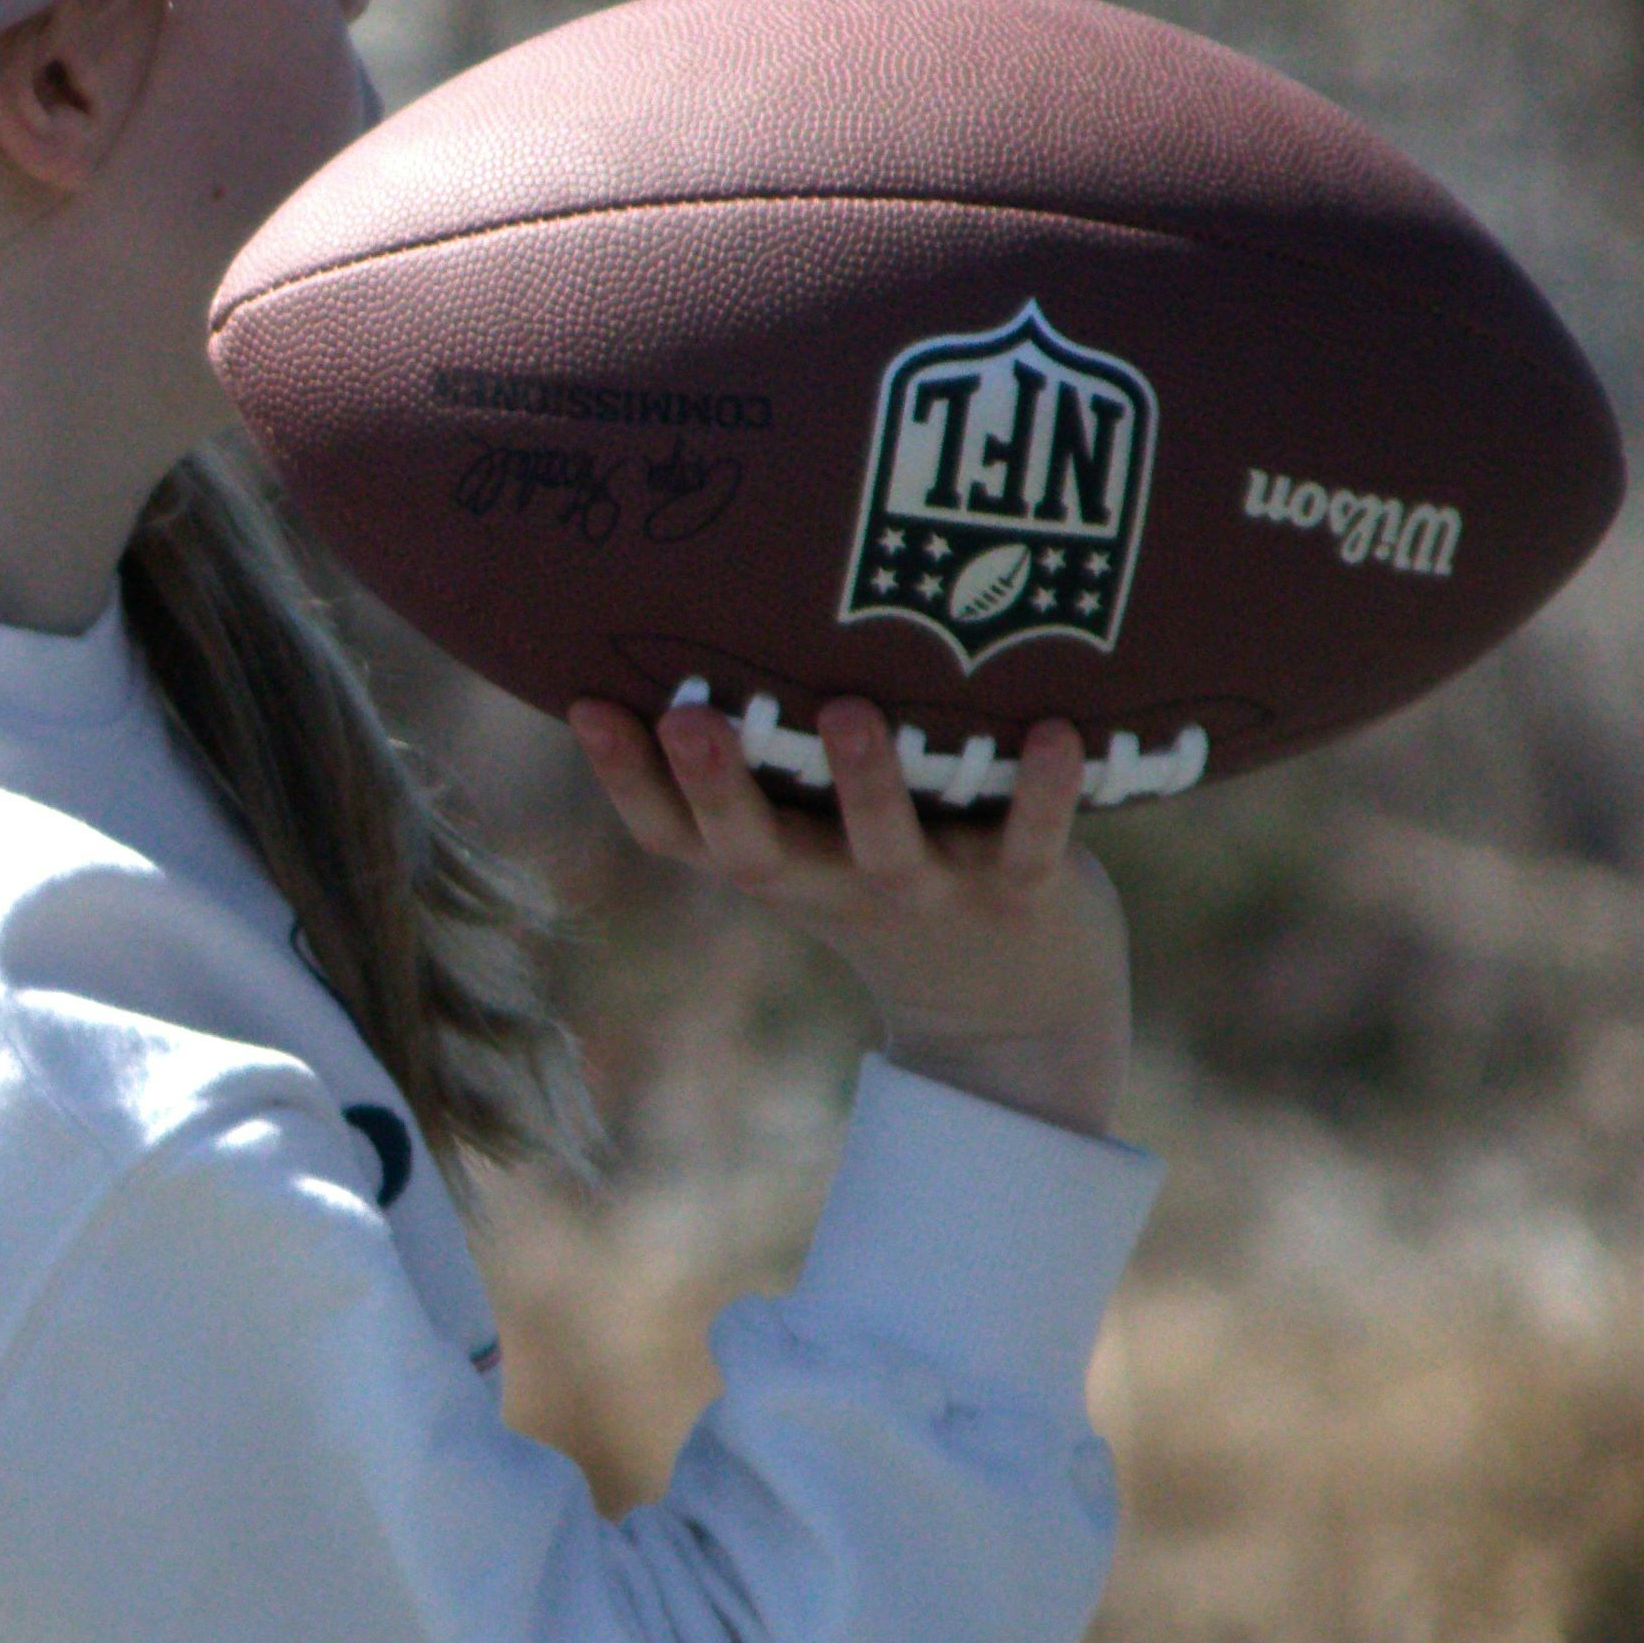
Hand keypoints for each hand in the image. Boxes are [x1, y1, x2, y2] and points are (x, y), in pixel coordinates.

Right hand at [566, 700, 1131, 1140]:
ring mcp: (930, 895)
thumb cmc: (899, 886)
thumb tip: (708, 625)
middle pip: (762, 853)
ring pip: (887, 848)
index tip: (586, 705)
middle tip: (687, 717)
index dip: (628, 782)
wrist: (1019, 1017)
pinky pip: (1030, 843)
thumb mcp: (820, 843)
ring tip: (844, 712)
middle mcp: (840, 887)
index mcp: (782, 868)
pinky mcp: (1021, 897)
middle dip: (721, 787)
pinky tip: (1057, 729)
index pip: (679, 837)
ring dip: (867, 784)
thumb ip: (775, 771)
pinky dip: (1044, 792)